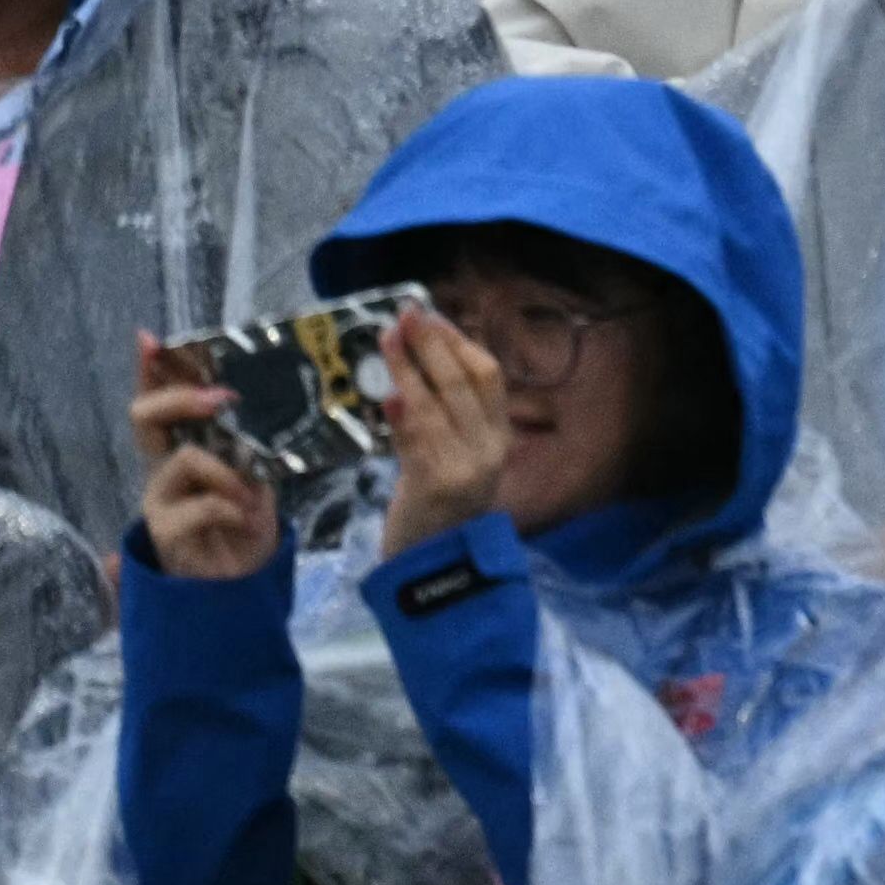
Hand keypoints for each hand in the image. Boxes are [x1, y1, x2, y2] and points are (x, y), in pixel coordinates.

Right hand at [132, 359, 282, 586]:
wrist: (242, 580)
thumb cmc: (247, 516)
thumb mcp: (257, 468)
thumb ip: (252, 437)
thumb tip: (264, 395)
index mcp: (184, 445)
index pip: (161, 398)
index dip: (152, 369)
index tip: (149, 338)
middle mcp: (163, 467)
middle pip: (144, 416)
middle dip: (180, 398)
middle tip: (222, 398)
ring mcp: (159, 499)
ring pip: (182, 459)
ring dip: (226, 471)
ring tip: (252, 492)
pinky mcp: (165, 531)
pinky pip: (197, 506)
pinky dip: (230, 508)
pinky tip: (247, 519)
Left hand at [367, 297, 511, 557]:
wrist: (435, 570)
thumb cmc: (437, 511)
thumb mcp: (452, 460)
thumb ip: (444, 420)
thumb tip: (418, 369)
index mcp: (498, 437)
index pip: (488, 377)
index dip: (459, 342)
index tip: (431, 316)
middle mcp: (489, 448)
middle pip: (464, 382)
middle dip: (432, 344)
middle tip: (405, 314)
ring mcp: (465, 467)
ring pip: (438, 404)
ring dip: (409, 367)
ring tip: (386, 339)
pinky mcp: (435, 486)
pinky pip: (418, 441)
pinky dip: (403, 415)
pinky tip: (388, 394)